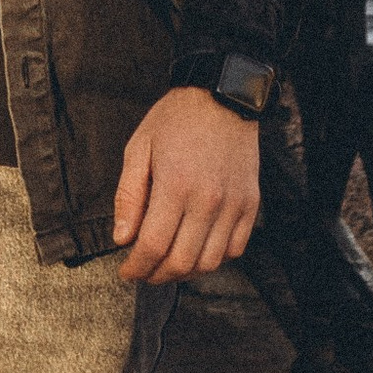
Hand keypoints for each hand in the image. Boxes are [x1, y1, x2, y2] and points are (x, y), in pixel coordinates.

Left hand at [110, 90, 261, 282]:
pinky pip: (234, 249)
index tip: (127, 271)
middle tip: (143, 272)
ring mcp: (233, 205)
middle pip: (181, 261)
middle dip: (156, 275)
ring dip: (185, 273)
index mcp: (175, 185)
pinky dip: (215, 259)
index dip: (137, 267)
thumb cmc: (176, 119)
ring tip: (167, 265)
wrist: (222, 97)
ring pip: (209, 262)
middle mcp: (207, 200)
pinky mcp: (250, 204)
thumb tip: (122, 238)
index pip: (153, 245)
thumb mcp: (139, 148)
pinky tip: (197, 250)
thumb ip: (129, 196)